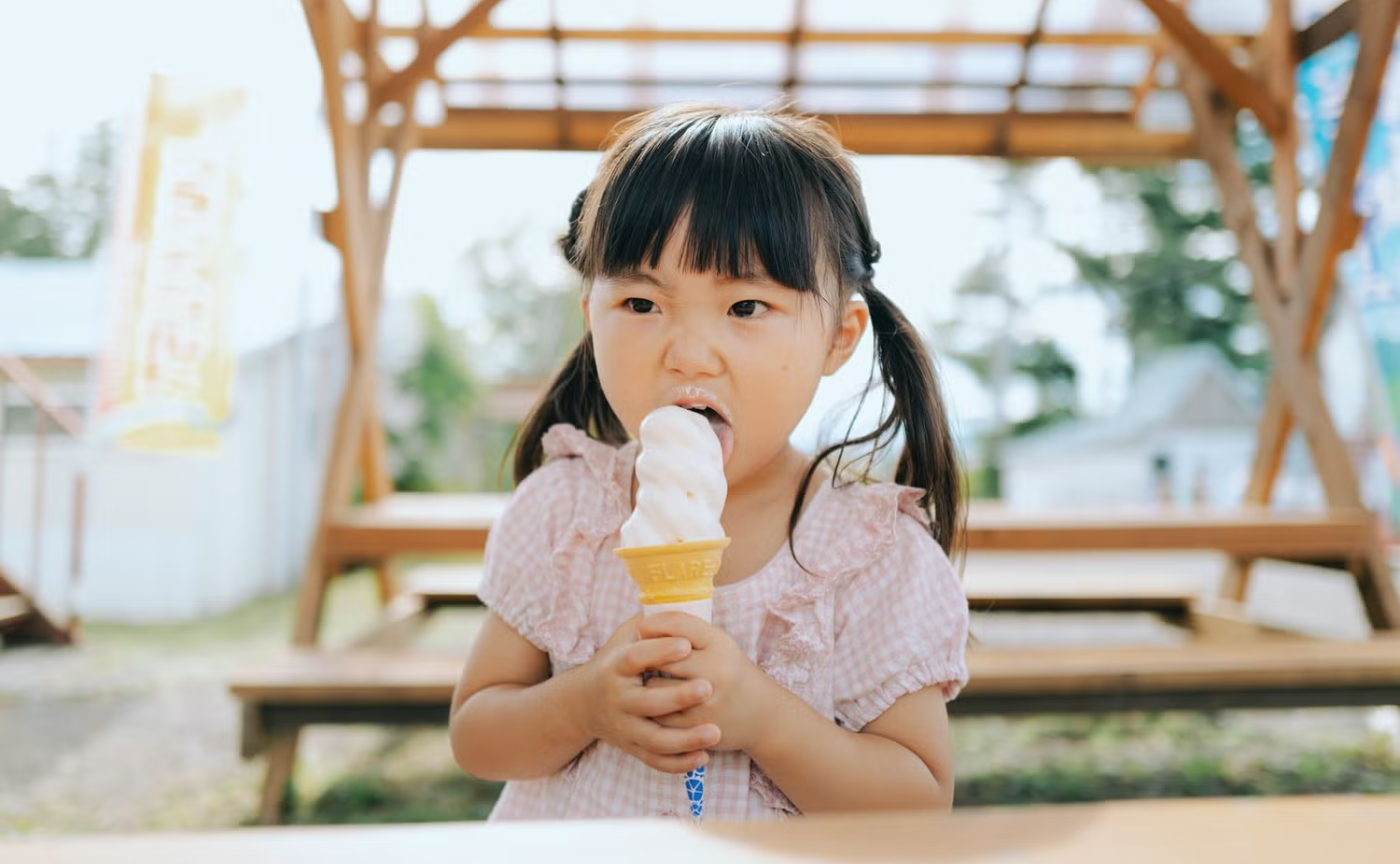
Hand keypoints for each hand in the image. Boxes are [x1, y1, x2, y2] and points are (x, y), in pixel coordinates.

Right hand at [579, 615, 721, 773]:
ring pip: (655, 740)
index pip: (635, 658)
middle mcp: (617, 700)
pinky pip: (656, 761)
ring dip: (685, 739)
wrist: (583, 704)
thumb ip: (647, 624)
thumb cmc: (614, 664)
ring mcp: (624, 728)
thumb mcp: (622, 638)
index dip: (659, 651)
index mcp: (614, 668)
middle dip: (678, 697)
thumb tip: (674, 603)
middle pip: (646, 703)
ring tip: (715, 732)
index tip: (686, 644)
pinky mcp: (632, 749)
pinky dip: (679, 764)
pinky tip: (703, 757)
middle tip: (708, 687)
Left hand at [640, 611, 773, 752]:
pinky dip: (653, 710)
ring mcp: (707, 700)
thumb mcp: (720, 646)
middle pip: (662, 656)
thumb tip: (643, 625)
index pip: (678, 623)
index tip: (642, 629)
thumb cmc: (732, 674)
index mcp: (721, 643)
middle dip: (647, 657)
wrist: (764, 716)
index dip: (653, 624)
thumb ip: (688, 633)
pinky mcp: (697, 726)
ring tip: (651, 683)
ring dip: (647, 685)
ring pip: (654, 687)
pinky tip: (658, 705)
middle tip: (640, 659)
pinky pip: (658, 715)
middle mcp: (717, 670)